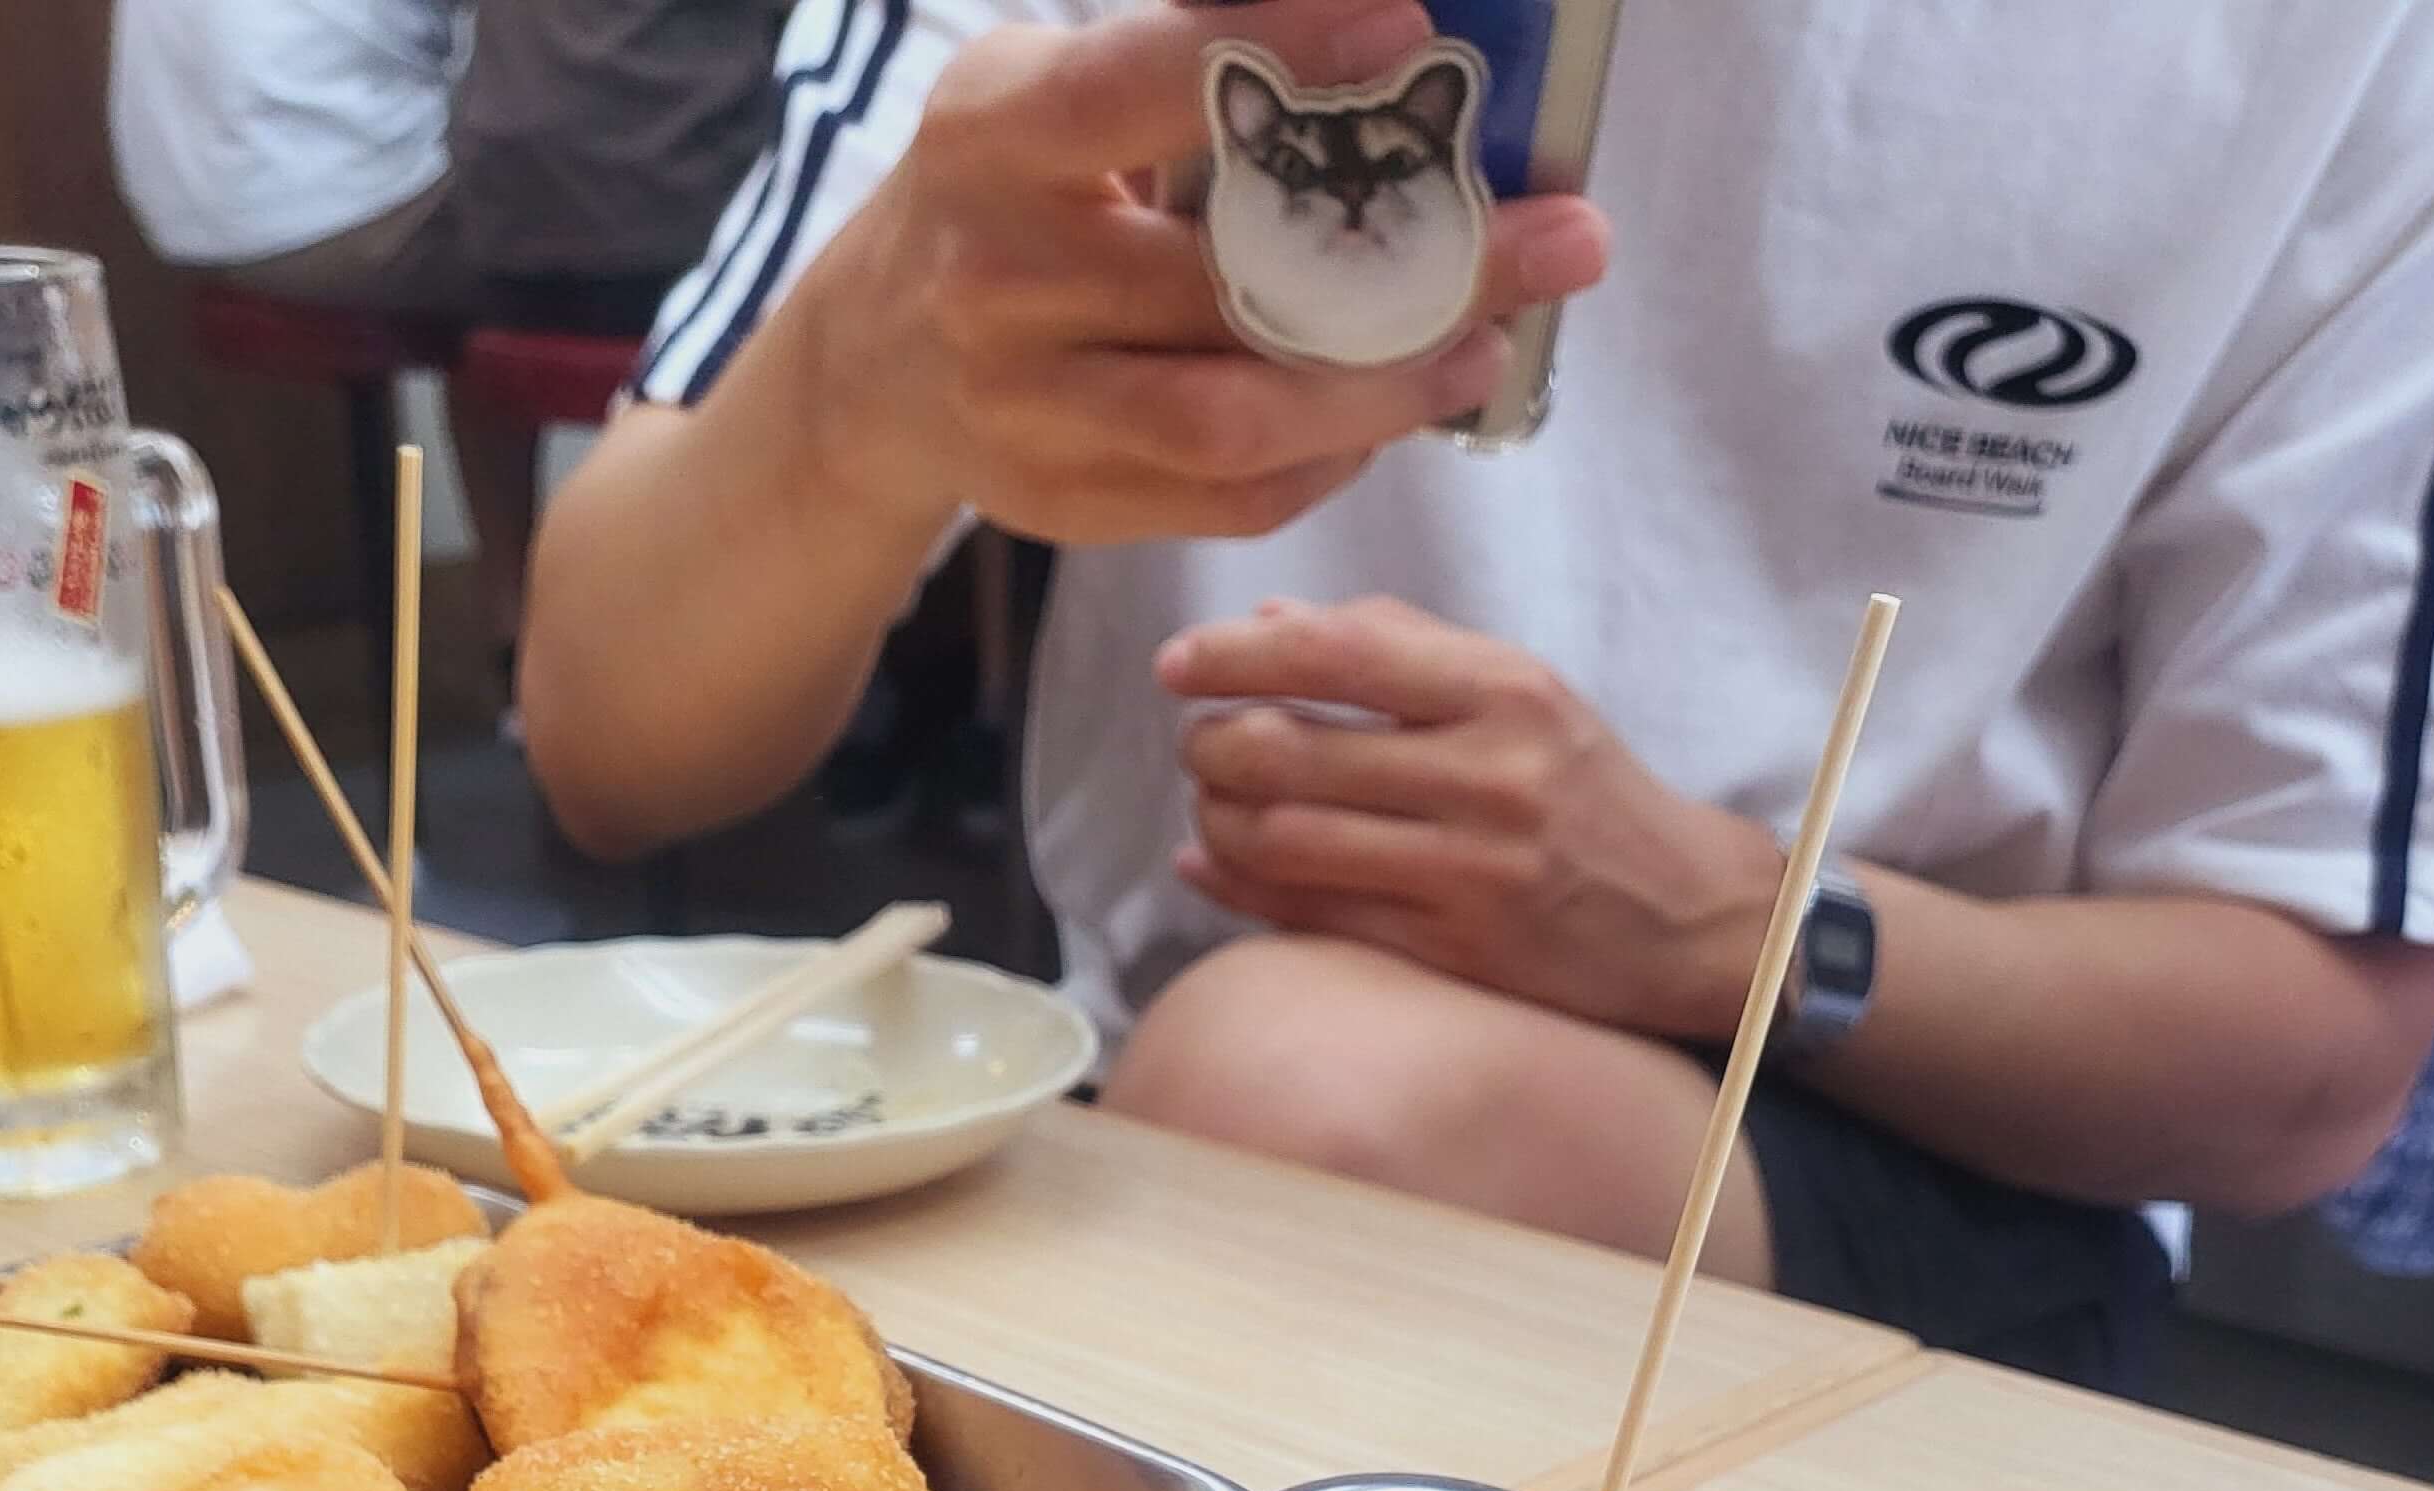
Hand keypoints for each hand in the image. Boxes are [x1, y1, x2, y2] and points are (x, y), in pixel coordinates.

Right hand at [791, 6, 1608, 548]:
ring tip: (1485, 348)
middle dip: (1422, 257)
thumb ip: (1175, 62)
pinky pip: (1226, 497)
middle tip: (1557, 240)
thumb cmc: (1006, 192)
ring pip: (1239, 413)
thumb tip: (1376, 39)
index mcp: (1000, 136)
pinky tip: (1390, 414)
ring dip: (1388, 388)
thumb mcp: (1049, 88)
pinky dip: (1327, 460)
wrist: (876, 362)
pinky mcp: (1061, 501)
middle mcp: (1002, 275)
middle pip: (1238, 276)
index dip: (1284, 50)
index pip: (1153, 78)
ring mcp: (1026, 405)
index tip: (1409, 29)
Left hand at [1161, 596, 1787, 1036]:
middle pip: (1294, 751)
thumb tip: (1273, 618)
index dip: (1239, 654)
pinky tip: (1208, 861)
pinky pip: (1312, 915)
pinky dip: (1239, 885)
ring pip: (1288, 839)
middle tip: (1194, 742)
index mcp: (1504, 690)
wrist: (1685, 916)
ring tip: (1206, 800)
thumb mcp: (1521, 693)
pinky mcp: (1453, 952)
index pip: (1340, 651)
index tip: (1178, 662)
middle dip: (1213, 744)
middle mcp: (1487, 776)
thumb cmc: (1584, 792)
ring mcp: (1468, 871)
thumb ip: (1400, 648)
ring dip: (1217, 817)